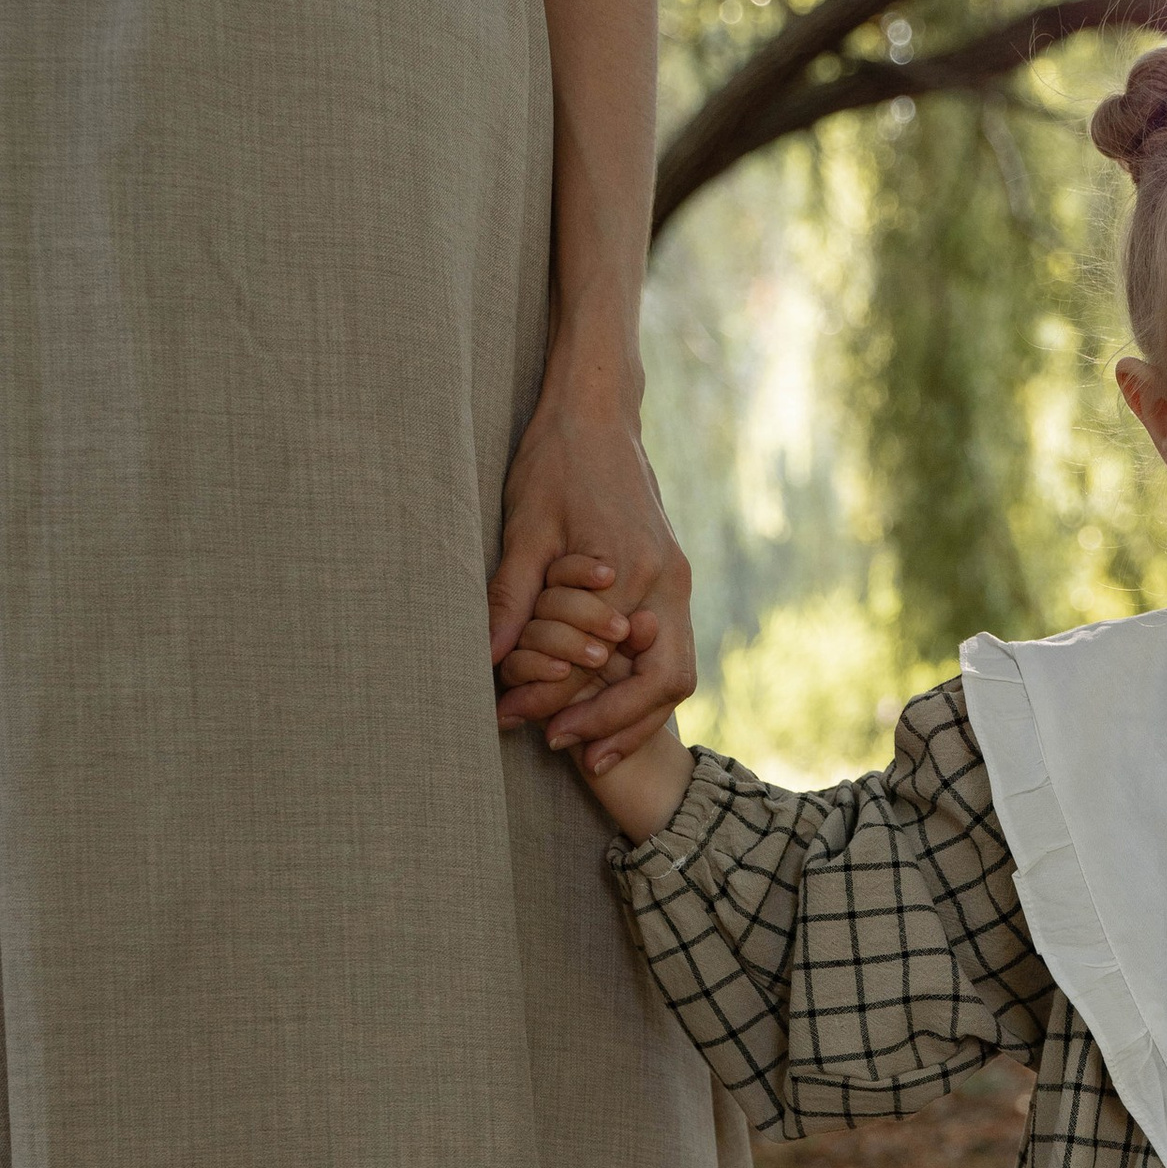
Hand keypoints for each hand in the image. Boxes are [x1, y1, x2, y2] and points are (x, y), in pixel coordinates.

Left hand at [489, 383, 697, 754]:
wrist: (598, 412)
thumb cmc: (557, 461)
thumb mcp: (524, 528)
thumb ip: (512, 597)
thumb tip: (489, 660)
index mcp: (631, 571)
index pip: (605, 664)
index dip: (568, 703)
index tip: (526, 724)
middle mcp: (666, 582)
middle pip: (664, 683)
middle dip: (620, 727)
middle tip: (572, 755)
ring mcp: (677, 580)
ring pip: (676, 672)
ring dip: (637, 714)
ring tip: (592, 745)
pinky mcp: (673, 576)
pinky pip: (671, 649)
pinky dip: (642, 684)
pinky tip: (607, 701)